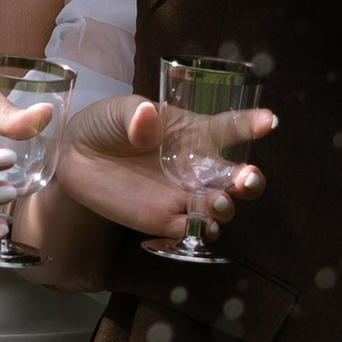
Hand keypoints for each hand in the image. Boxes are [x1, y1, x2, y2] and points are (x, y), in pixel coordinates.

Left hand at [54, 90, 275, 242]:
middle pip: (236, 177)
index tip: (269, 122)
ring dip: (226, 208)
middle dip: (250, 180)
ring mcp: (182, 195)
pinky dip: (200, 231)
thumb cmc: (104, 124)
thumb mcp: (118, 110)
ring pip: (219, 207)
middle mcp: (195, 166)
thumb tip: (147, 119)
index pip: (230, 129)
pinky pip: (190, 230)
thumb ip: (134, 115)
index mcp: (193, 133)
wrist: (73, 157)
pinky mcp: (162, 220)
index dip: (252, 125)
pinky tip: (201, 226)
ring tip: (216, 202)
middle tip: (248, 178)